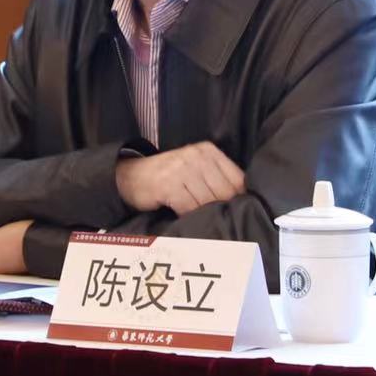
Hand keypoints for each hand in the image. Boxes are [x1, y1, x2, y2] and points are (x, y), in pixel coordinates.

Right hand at [115, 141, 245, 215]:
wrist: (131, 176)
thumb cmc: (168, 178)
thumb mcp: (196, 170)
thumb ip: (217, 180)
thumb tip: (243, 202)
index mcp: (209, 151)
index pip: (237, 179)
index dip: (240, 199)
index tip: (238, 213)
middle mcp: (197, 156)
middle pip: (225, 192)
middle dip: (223, 210)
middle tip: (221, 224)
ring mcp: (182, 168)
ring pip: (208, 201)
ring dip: (206, 216)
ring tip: (203, 223)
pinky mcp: (169, 184)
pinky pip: (189, 207)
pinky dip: (189, 217)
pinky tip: (185, 218)